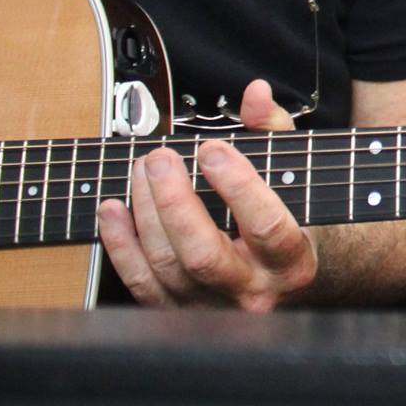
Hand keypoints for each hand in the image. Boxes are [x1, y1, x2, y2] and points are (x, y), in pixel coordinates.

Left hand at [97, 79, 319, 310]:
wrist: (280, 280)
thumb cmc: (286, 220)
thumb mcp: (292, 175)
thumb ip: (272, 130)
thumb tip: (254, 93)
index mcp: (291, 261)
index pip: (267, 226)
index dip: (237, 186)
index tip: (212, 149)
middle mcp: (252, 292)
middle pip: (204, 255)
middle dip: (175, 203)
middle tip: (160, 158)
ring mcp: (211, 307)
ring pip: (167, 266)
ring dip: (146, 212)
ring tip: (142, 168)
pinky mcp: (176, 312)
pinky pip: (140, 283)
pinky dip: (120, 245)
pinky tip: (114, 208)